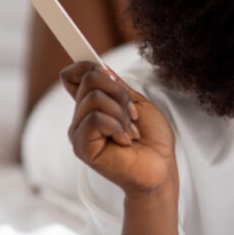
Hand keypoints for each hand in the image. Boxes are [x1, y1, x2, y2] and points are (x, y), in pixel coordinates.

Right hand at [60, 61, 175, 193]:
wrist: (161, 169)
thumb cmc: (152, 140)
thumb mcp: (137, 103)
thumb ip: (116, 87)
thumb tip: (99, 67)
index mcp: (92, 106)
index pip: (72, 76)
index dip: (85, 66)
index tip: (107, 72)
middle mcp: (81, 118)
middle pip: (88, 79)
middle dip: (119, 92)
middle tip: (132, 115)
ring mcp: (79, 132)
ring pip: (93, 98)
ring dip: (121, 113)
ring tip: (131, 132)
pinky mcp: (82, 147)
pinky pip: (94, 119)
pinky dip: (117, 126)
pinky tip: (125, 141)